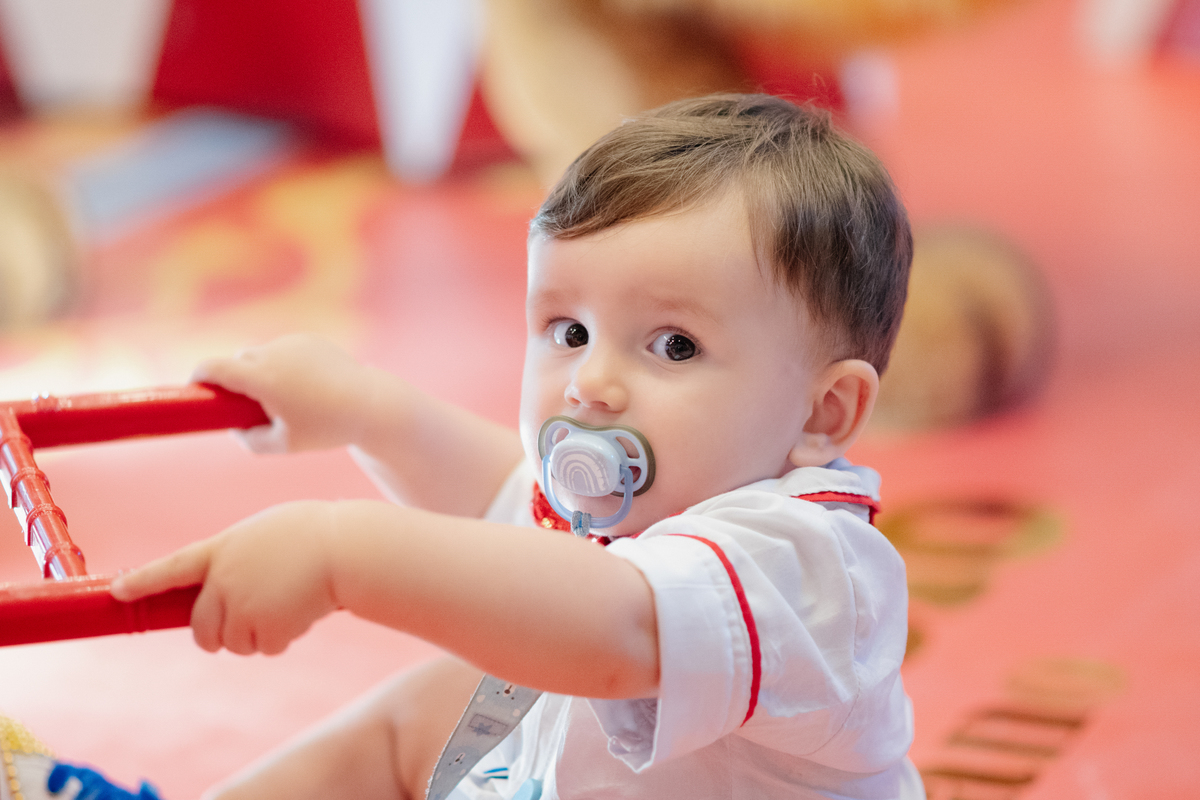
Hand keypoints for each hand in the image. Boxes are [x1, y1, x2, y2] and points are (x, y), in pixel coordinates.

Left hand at [111, 501, 338, 654]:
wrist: (346, 549)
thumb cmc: (317, 534)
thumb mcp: (267, 534)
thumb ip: (240, 557)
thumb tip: (230, 590)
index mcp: (222, 549)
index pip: (171, 568)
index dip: (142, 580)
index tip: (117, 591)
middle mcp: (224, 580)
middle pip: (201, 627)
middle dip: (218, 635)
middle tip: (243, 627)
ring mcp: (242, 606)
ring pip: (234, 642)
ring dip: (258, 635)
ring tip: (289, 606)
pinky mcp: (265, 629)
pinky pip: (266, 648)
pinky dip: (284, 638)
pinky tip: (303, 612)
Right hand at [194, 334, 371, 452]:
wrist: (370, 404)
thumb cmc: (325, 428)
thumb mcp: (283, 444)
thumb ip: (249, 440)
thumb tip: (233, 427)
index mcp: (263, 378)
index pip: (214, 367)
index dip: (199, 376)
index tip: (195, 387)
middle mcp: (274, 354)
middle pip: (238, 361)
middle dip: (235, 380)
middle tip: (244, 405)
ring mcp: (293, 343)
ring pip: (261, 354)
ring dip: (261, 371)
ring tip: (284, 398)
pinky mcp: (309, 339)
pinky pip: (283, 350)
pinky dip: (283, 364)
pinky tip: (304, 385)